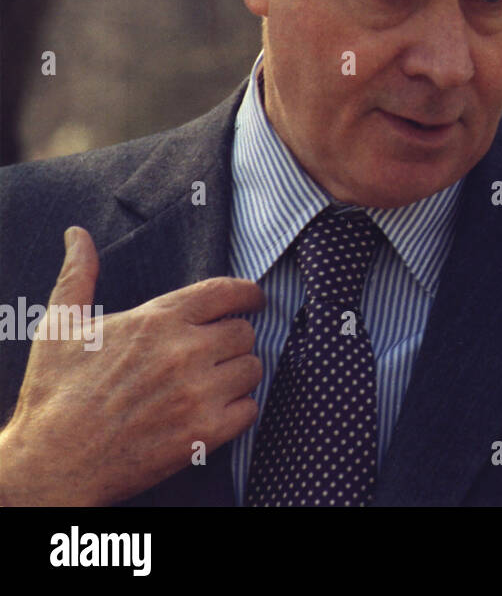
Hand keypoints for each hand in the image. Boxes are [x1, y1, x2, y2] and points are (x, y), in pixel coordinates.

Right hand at [0, 227, 264, 505]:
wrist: (49, 465)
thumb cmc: (54, 393)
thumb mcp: (60, 327)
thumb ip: (79, 275)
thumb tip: (77, 234)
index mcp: (157, 320)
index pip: (228, 291)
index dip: (248, 294)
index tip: (253, 301)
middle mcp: (184, 352)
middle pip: (245, 332)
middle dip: (232, 341)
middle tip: (212, 354)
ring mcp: (197, 393)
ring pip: (252, 369)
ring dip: (237, 375)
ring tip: (209, 384)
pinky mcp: (204, 433)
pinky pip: (250, 409)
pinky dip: (237, 411)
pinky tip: (211, 412)